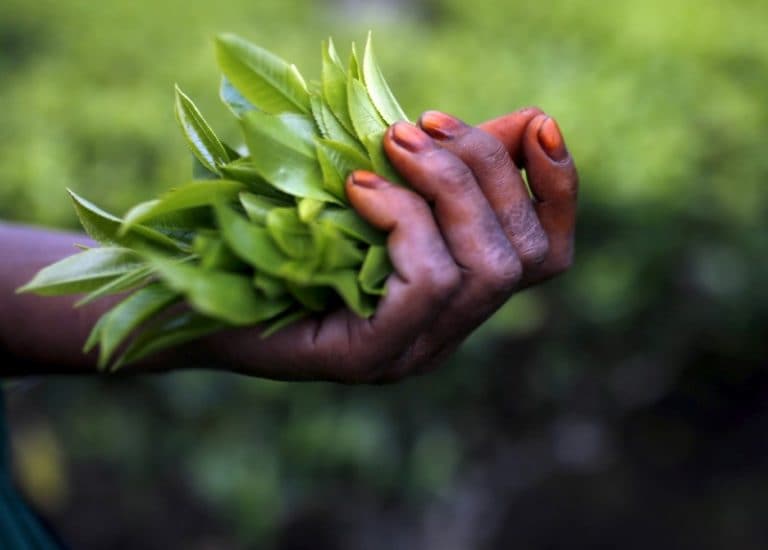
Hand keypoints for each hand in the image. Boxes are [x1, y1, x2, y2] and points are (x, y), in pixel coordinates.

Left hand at [202, 108, 577, 382]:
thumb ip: (445, 170)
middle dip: (485, 171)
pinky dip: (404, 220)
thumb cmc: (286, 235)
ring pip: (486, 268)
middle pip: (522, 255)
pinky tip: (359, 190)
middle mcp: (447, 334)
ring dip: (445, 188)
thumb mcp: (379, 190)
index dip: (559, 188)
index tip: (537, 122)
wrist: (198, 290)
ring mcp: (411, 353)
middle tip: (419, 125)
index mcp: (457, 296)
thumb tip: (522, 123)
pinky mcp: (368, 359)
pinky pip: (429, 284)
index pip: (547, 256)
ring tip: (391, 143)